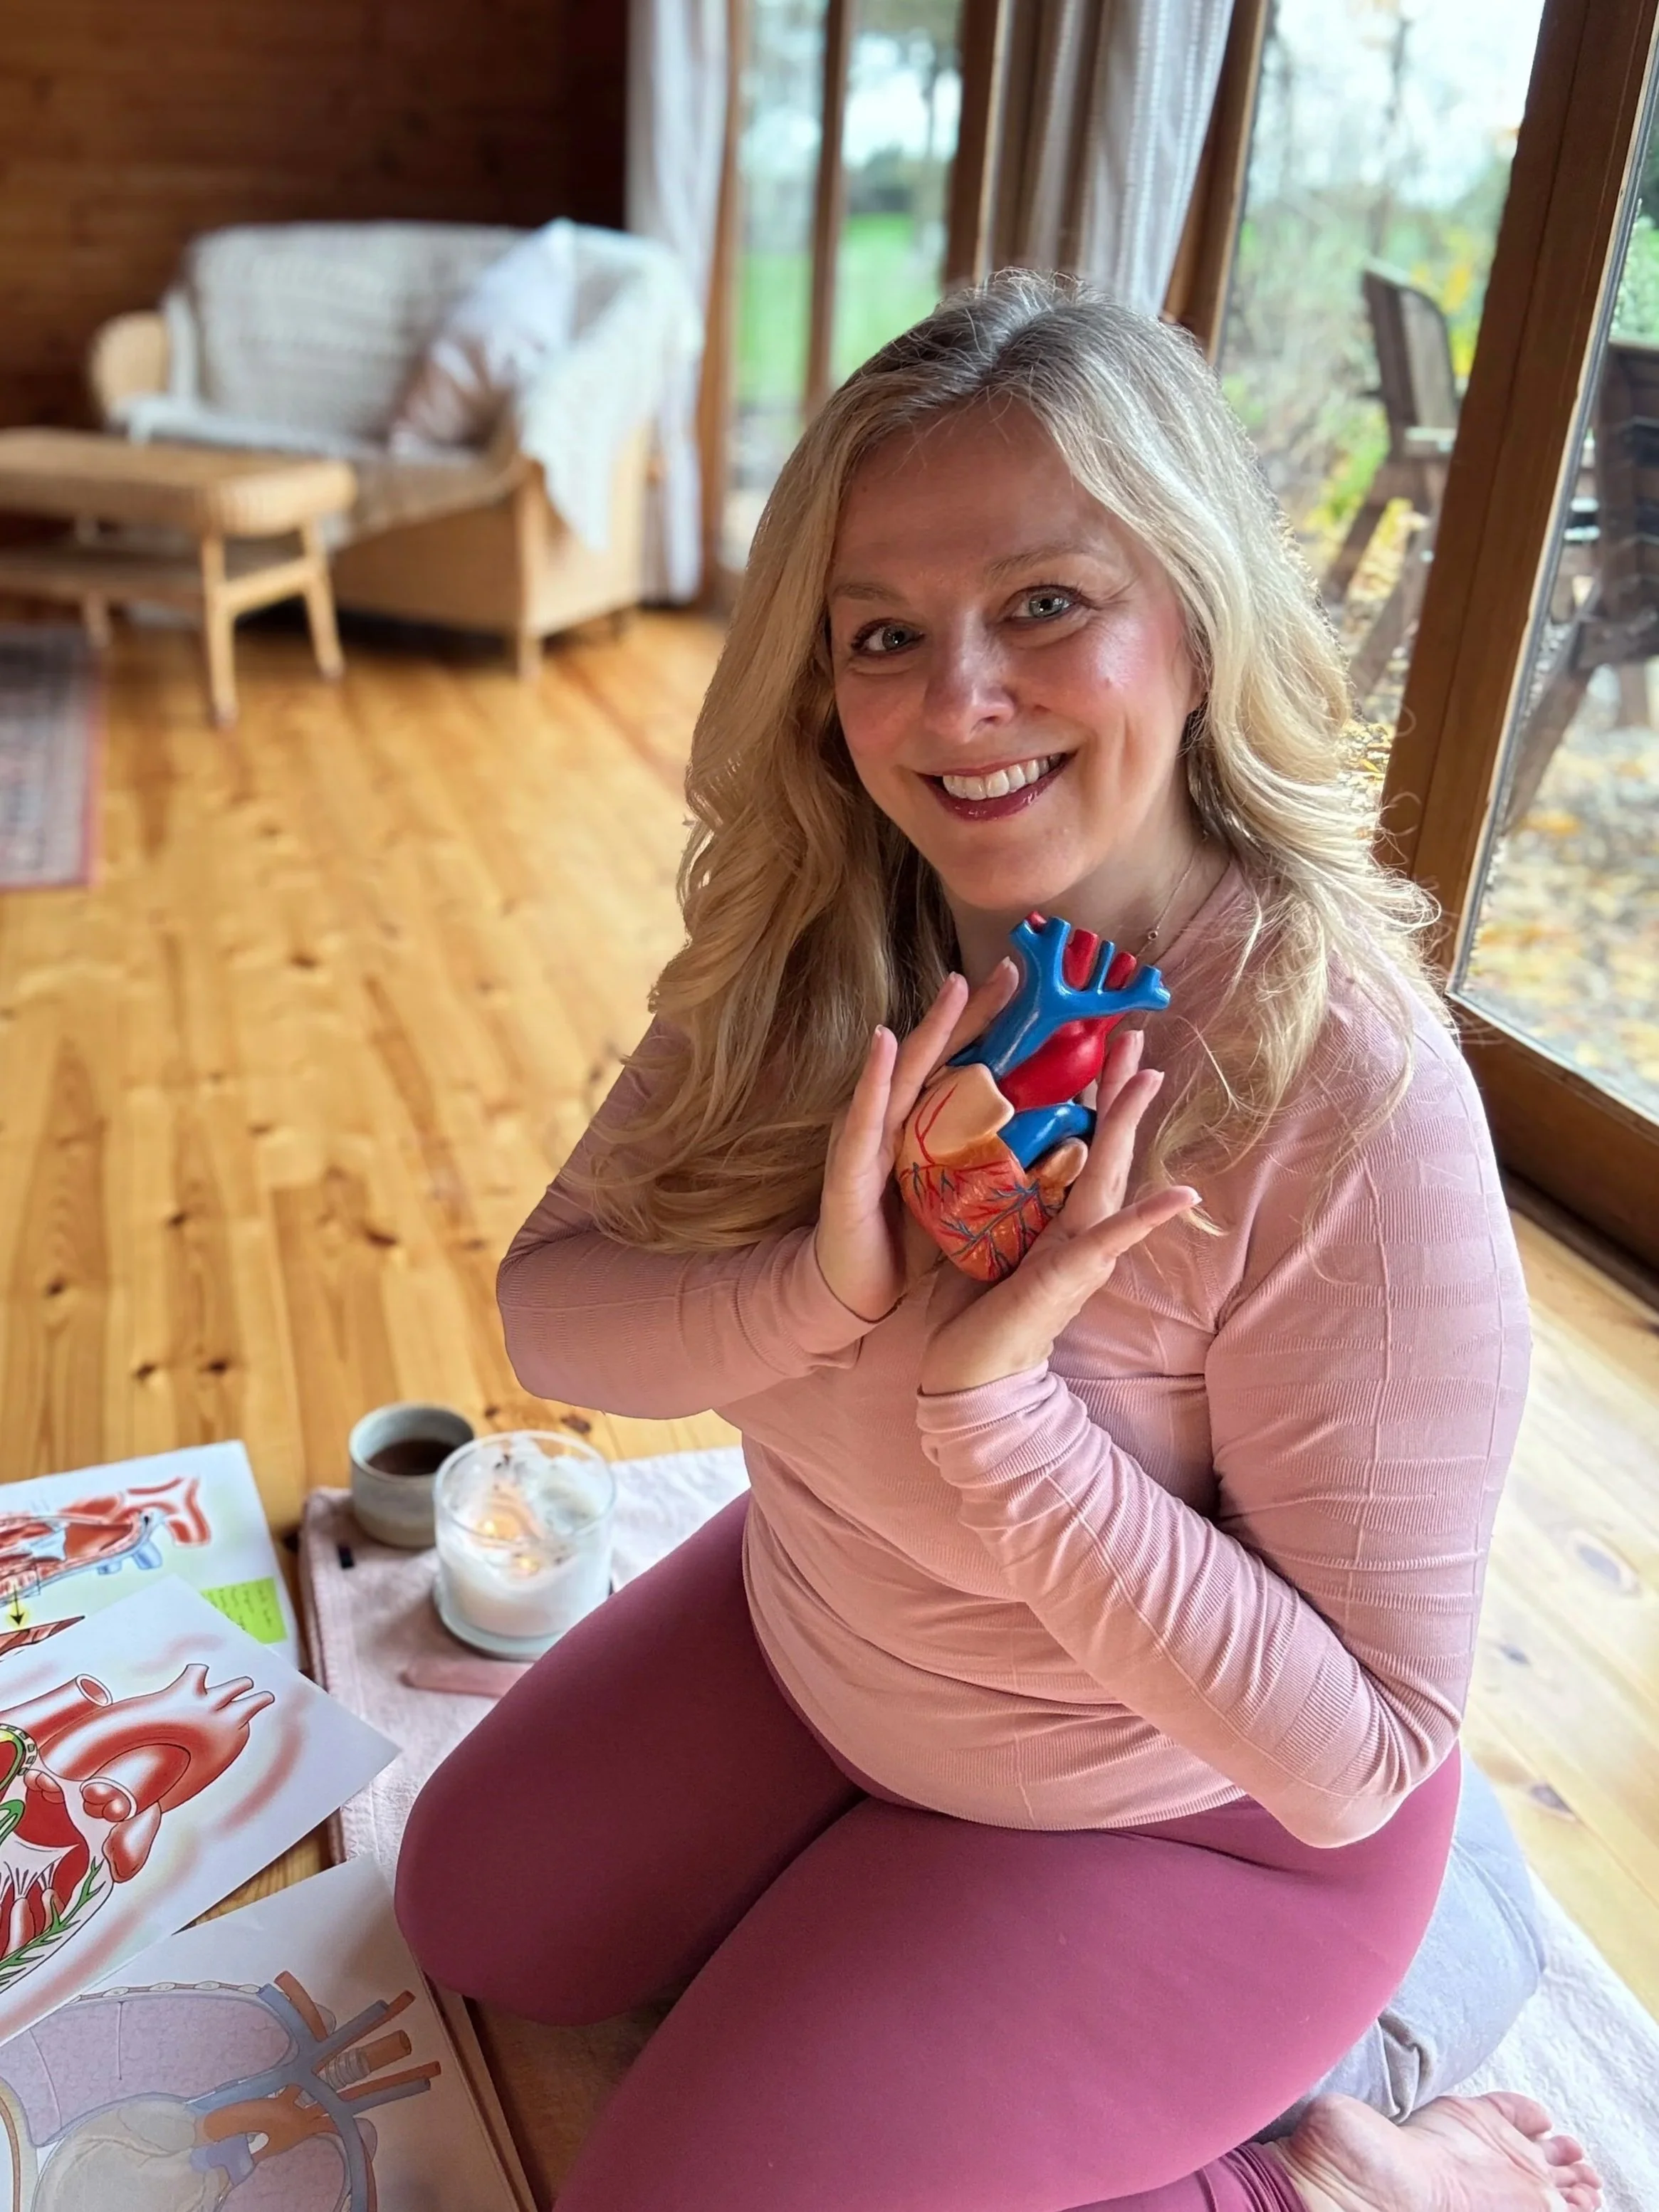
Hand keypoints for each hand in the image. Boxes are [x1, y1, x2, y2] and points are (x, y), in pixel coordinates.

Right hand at [815, 961, 1020, 1323]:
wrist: (851, 1291)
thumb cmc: (906, 1241)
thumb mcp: (957, 1193)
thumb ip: (989, 1160)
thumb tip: (1049, 1136)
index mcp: (926, 1126)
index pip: (966, 1066)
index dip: (997, 1028)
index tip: (1035, 990)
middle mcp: (896, 1121)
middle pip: (940, 1056)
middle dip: (973, 1011)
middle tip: (1011, 970)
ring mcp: (868, 1138)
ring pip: (904, 1073)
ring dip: (929, 1028)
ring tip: (955, 985)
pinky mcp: (848, 1168)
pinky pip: (862, 1118)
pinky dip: (873, 1079)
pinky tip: (885, 1043)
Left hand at [918, 1027, 1198, 1392]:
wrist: (972, 1377)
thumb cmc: (975, 1313)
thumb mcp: (986, 1241)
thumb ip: (999, 1203)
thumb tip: (989, 1157)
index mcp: (1053, 1217)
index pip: (1077, 1145)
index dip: (1089, 1096)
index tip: (1097, 1048)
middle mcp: (1075, 1229)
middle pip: (1105, 1147)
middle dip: (1118, 1091)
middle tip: (1135, 1034)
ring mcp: (1079, 1252)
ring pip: (1112, 1178)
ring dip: (1130, 1127)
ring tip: (1151, 1076)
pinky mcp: (1070, 1277)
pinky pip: (1114, 1239)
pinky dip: (1148, 1216)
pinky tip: (1181, 1194)